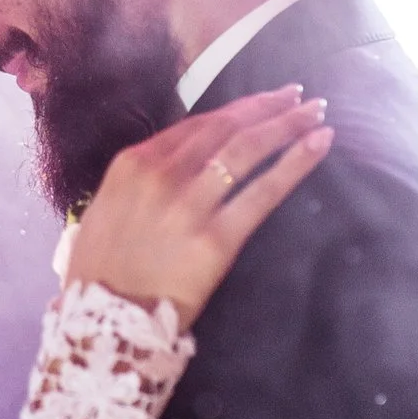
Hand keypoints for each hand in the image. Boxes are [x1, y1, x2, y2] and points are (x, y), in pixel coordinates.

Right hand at [65, 86, 332, 328]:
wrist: (102, 323)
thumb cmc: (99, 273)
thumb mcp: (105, 209)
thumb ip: (139, 181)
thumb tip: (175, 165)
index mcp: (133, 164)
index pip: (195, 125)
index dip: (235, 109)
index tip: (262, 100)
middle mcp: (162, 175)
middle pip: (226, 128)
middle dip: (267, 107)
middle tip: (298, 95)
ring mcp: (190, 205)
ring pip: (248, 150)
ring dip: (287, 124)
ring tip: (317, 112)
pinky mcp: (217, 239)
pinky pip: (263, 193)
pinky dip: (295, 163)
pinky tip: (319, 143)